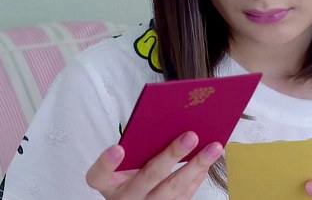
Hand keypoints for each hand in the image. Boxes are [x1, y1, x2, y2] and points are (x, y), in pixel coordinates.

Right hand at [85, 131, 222, 198]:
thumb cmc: (126, 174)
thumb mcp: (122, 162)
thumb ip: (134, 145)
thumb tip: (167, 119)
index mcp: (107, 183)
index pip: (99, 175)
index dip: (107, 163)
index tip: (118, 149)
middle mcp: (125, 198)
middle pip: (148, 177)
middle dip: (171, 155)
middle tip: (190, 136)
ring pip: (173, 188)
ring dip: (196, 165)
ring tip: (213, 147)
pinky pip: (184, 195)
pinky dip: (198, 176)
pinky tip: (208, 160)